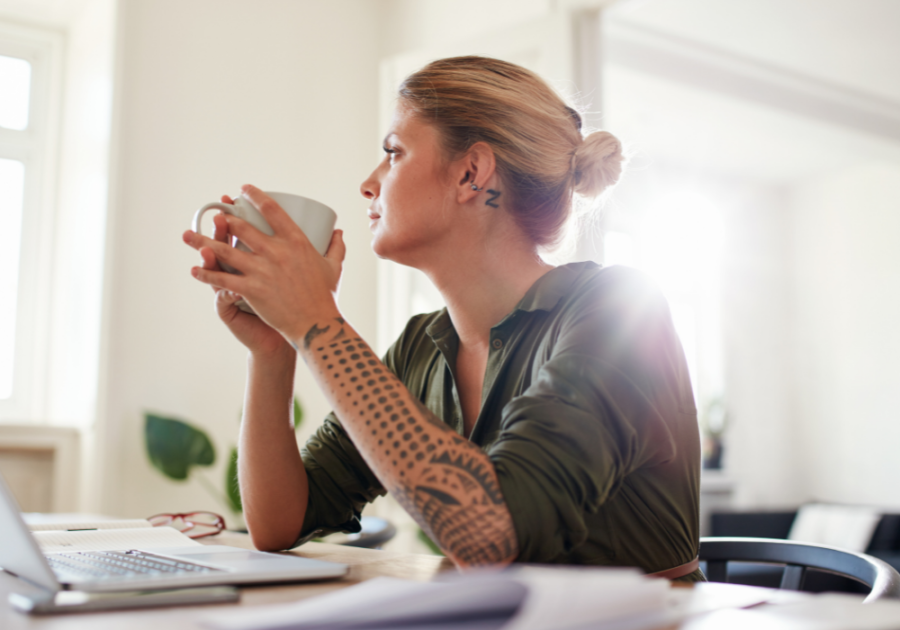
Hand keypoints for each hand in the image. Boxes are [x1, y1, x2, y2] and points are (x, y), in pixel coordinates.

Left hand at [185, 185, 345, 344]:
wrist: (316, 324)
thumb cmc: (325, 296)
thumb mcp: (333, 267)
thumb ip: (335, 247)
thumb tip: (338, 232)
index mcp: (297, 242)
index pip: (273, 211)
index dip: (256, 196)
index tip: (244, 189)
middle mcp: (277, 252)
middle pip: (243, 228)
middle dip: (225, 219)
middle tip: (215, 215)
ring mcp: (262, 270)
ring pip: (226, 251)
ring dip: (204, 242)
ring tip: (188, 236)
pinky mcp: (252, 289)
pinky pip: (223, 279)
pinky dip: (207, 274)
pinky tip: (194, 270)